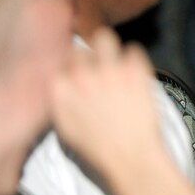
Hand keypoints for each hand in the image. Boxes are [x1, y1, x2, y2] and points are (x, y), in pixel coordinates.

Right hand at [51, 31, 160, 175]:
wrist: (131, 157)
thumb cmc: (97, 149)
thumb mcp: (65, 127)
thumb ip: (59, 100)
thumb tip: (60, 82)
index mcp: (60, 89)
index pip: (59, 61)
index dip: (69, 66)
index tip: (76, 71)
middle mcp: (82, 74)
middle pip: (80, 48)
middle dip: (88, 56)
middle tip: (97, 67)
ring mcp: (109, 69)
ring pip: (104, 37)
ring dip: (108, 47)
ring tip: (114, 60)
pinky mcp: (135, 69)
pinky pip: (134, 49)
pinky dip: (134, 58)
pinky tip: (134, 72)